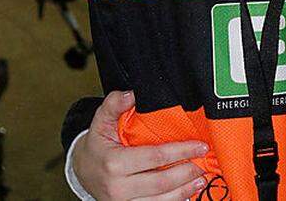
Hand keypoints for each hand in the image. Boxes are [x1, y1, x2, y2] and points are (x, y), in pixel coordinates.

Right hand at [71, 90, 207, 200]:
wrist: (82, 172)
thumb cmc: (97, 146)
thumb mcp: (100, 122)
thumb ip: (114, 104)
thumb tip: (131, 94)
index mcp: (114, 164)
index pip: (155, 157)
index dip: (181, 151)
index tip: (200, 146)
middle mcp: (119, 187)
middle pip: (162, 182)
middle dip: (187, 172)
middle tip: (204, 162)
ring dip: (185, 190)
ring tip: (201, 179)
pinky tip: (187, 192)